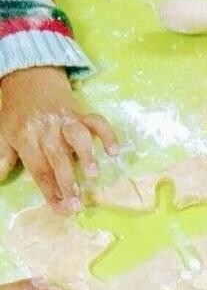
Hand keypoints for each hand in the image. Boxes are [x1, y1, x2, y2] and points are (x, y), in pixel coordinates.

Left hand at [0, 66, 117, 213]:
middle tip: (77, 204)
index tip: (61, 210)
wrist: (31, 79)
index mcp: (26, 138)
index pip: (38, 169)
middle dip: (68, 182)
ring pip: (78, 137)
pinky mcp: (81, 113)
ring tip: (94, 175)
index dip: (50, 191)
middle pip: (58, 158)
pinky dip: (107, 134)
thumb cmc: (18, 114)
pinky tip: (113, 151)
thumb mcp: (3, 134)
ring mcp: (66, 120)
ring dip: (87, 155)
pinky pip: (97, 122)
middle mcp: (47, 130)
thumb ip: (2, 158)